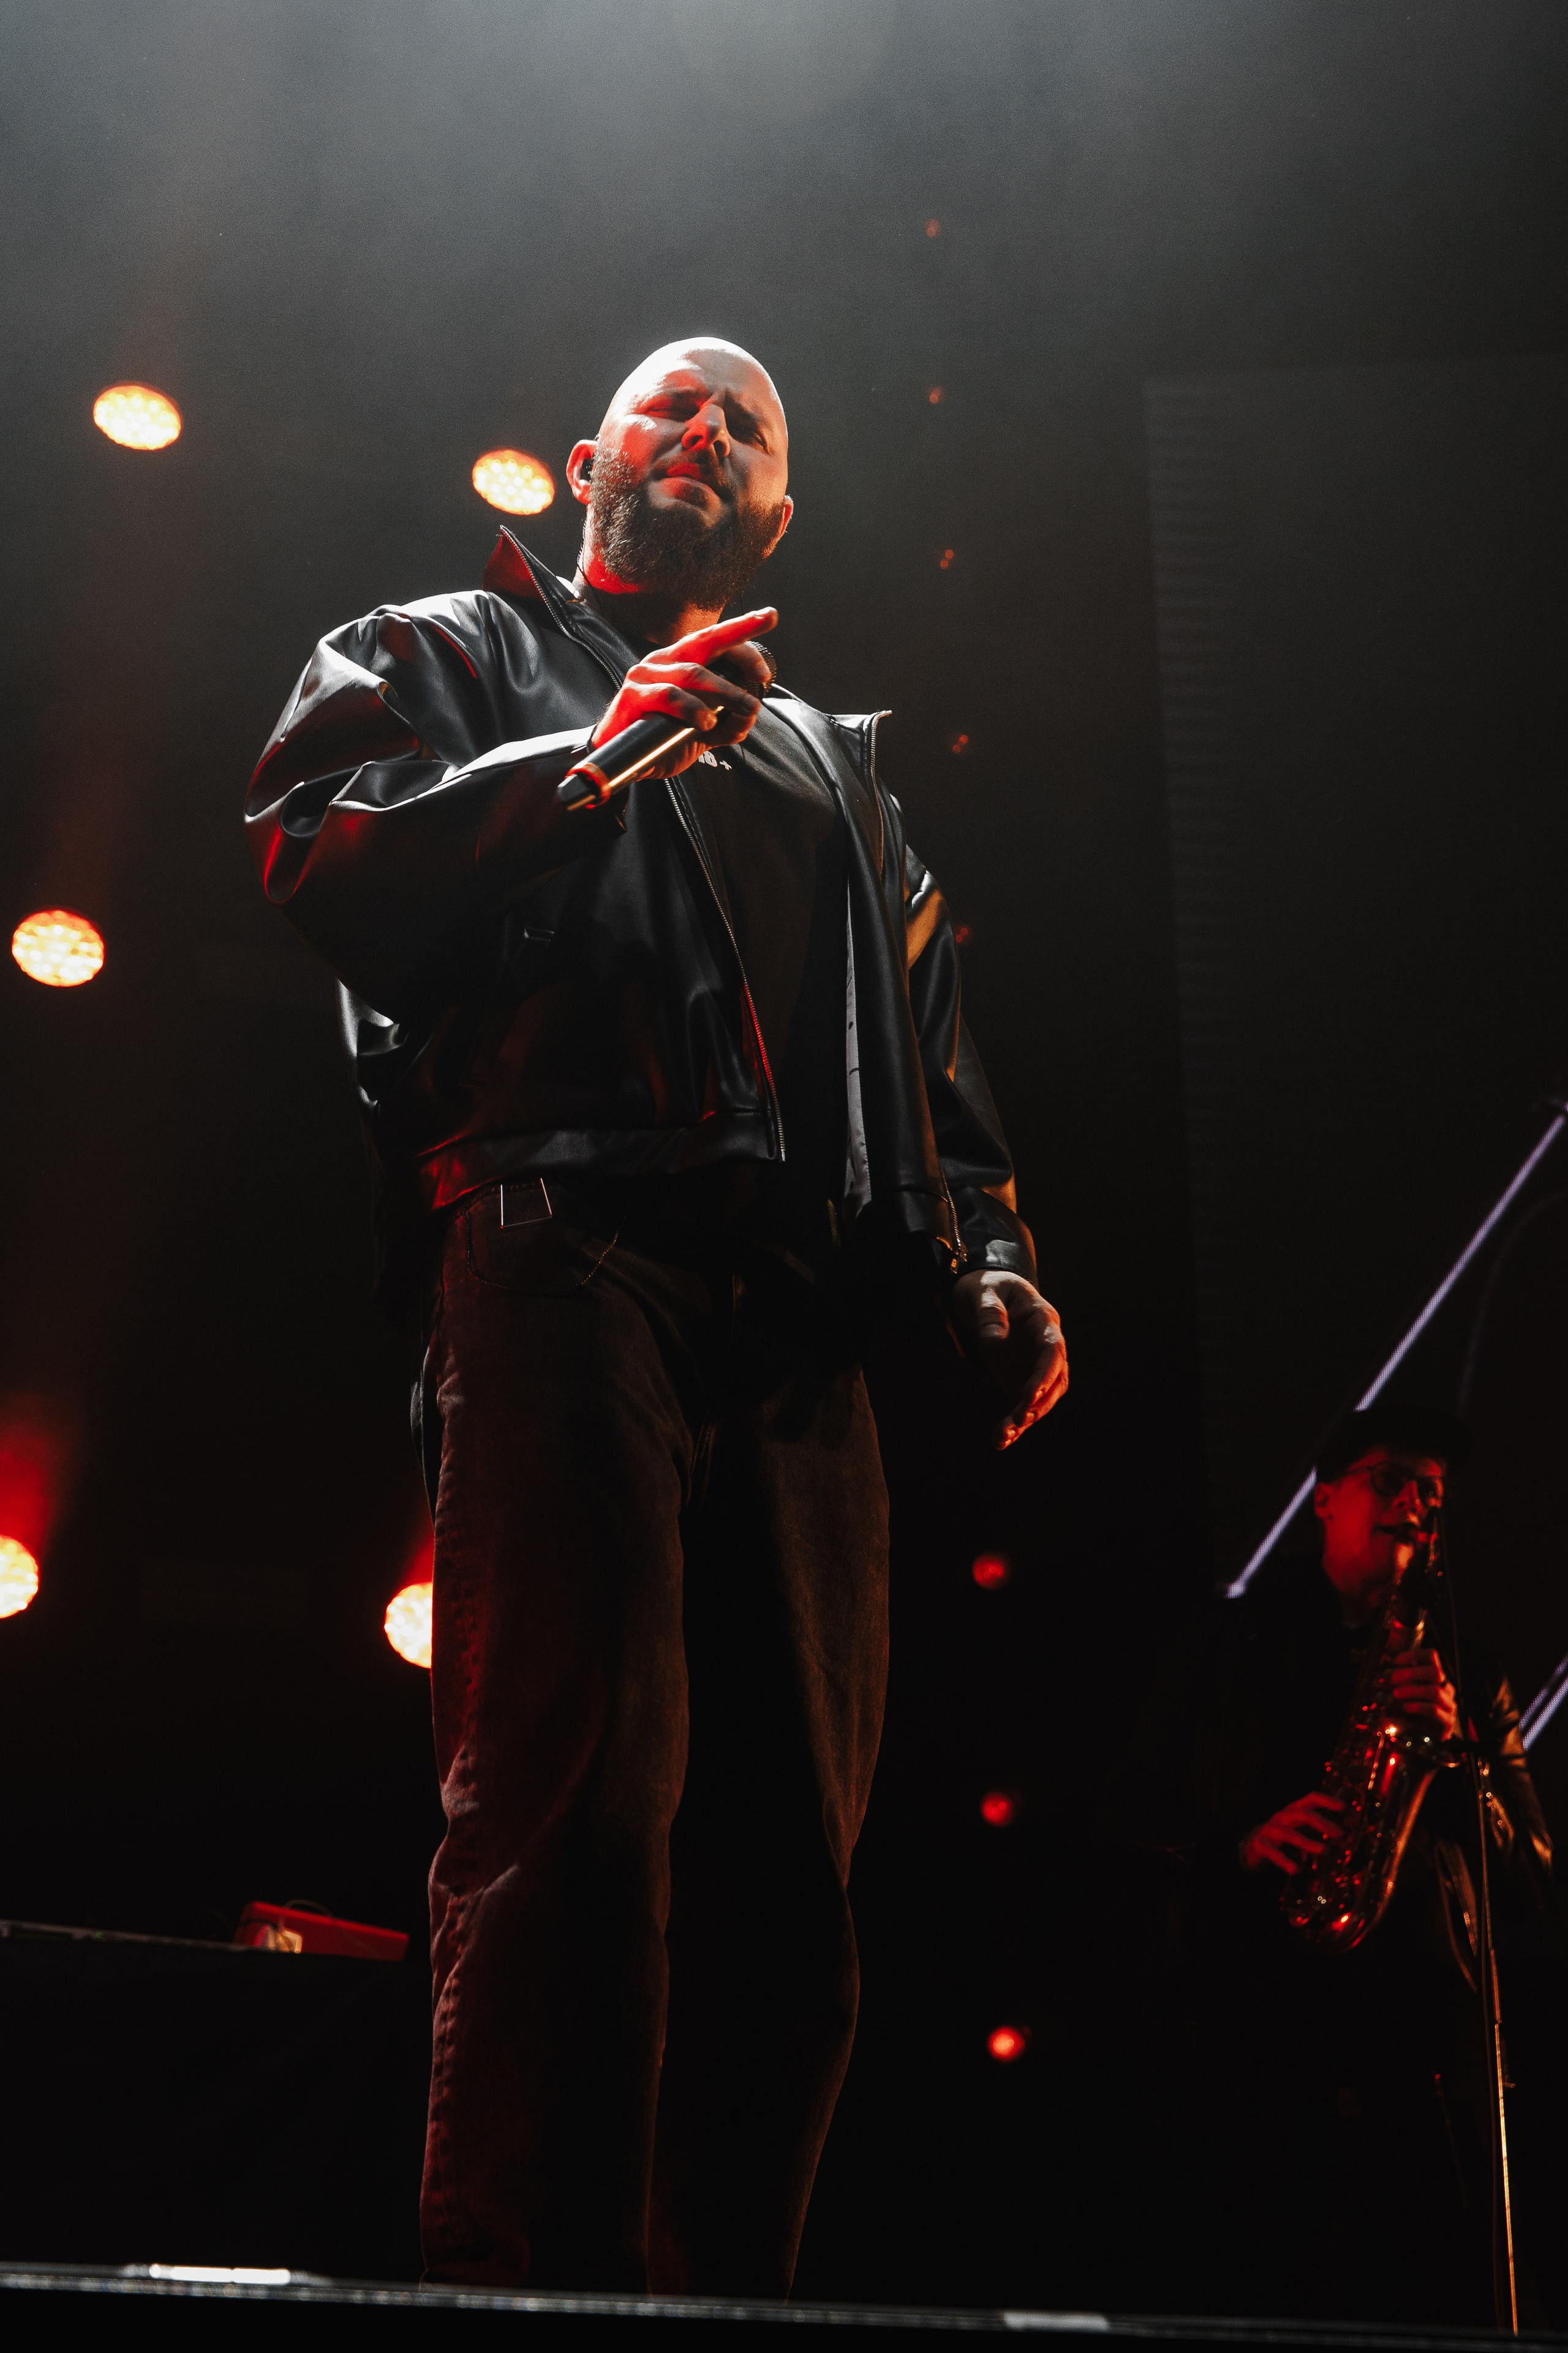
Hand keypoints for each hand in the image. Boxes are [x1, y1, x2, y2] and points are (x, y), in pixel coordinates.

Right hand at [591, 608, 776, 779]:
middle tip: (763, 673)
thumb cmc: (661, 738)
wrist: (620, 759)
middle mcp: (662, 661)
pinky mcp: (632, 696)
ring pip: (693, 674)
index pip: (713, 638)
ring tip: (746, 707)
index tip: (770, 617)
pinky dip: (692, 708)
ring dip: (725, 691)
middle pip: (705, 641)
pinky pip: (668, 697)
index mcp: (679, 662)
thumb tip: (751, 712)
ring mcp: (644, 676)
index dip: (742, 628)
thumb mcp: (704, 731)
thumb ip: (728, 722)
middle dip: (739, 649)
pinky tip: (708, 722)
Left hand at [951, 1271, 1067, 1449]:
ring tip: (1003, 1436)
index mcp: (1042, 1320)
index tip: (1028, 1395)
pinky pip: (1021, 1403)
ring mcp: (1032, 1364)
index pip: (1053, 1351)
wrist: (981, 1290)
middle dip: (1040, 1403)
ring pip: (1041, 1397)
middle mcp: (1043, 1345)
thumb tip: (996, 1343)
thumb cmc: (987, 1286)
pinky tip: (1000, 1440)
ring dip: (1026, 1418)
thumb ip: (990, 1315)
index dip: (1045, 1375)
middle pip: (1055, 1380)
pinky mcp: (1018, 1377)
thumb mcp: (983, 1292)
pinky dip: (1013, 1423)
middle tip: (1019, 1419)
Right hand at [1240, 1792, 1343, 1875]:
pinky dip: (1285, 1861)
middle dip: (1321, 1822)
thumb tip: (1345, 1821)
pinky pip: (1274, 1853)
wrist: (1252, 1847)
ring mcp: (1270, 1831)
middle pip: (1302, 1814)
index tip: (1343, 1807)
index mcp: (1293, 1810)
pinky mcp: (1261, 1846)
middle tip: (1339, 1833)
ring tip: (1324, 1851)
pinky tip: (1296, 1870)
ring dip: (1308, 1842)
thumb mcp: (1299, 1826)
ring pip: (1289, 1834)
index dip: (1326, 1800)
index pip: (1310, 1799)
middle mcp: (1282, 1817)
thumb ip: (1318, 1823)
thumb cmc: (1282, 1836)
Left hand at [1391, 1645, 1458, 1739]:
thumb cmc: (1414, 1712)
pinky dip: (1418, 1707)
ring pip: (1435, 1691)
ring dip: (1412, 1690)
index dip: (1415, 1654)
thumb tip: (1380, 1671)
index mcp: (1436, 1677)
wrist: (1427, 1740)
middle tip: (1393, 1678)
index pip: (1432, 1656)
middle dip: (1412, 1673)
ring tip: (1396, 1694)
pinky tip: (1405, 1707)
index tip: (1397, 1660)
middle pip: (1436, 1672)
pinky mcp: (1447, 1722)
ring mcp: (1449, 1705)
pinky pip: (1435, 1710)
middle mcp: (1446, 1688)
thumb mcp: (1404, 1694)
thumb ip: (1397, 1681)